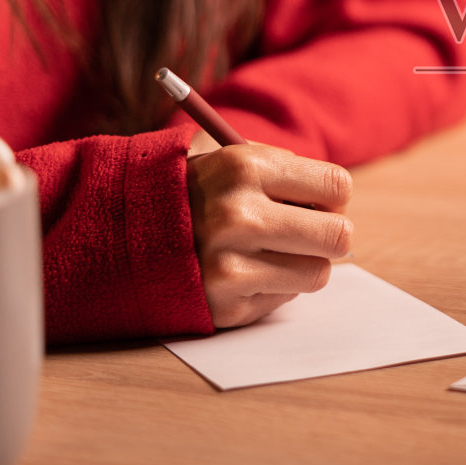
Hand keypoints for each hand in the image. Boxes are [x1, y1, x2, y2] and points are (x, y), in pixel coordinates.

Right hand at [185, 138, 353, 328]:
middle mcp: (237, 215)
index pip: (337, 187)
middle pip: (338, 236)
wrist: (126, 232)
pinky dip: (275, 286)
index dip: (333, 198)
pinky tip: (246, 272)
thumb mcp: (235, 161)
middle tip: (309, 233)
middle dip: (330, 235)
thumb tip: (338, 204)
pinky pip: (286, 297)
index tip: (319, 202)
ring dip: (304, 264)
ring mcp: (229, 263)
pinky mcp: (225, 303)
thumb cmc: (201, 193)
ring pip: (318, 272)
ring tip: (273, 252)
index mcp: (245, 166)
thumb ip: (288, 174)